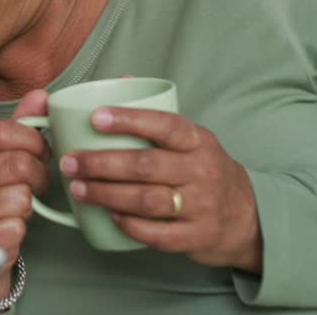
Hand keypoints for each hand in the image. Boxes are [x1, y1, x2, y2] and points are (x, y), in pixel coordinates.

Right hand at [0, 90, 50, 299]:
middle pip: (16, 163)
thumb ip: (19, 125)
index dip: (31, 139)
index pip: (0, 131)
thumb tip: (40, 96)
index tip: (41, 149)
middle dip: (37, 172)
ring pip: (20, 195)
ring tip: (18, 202)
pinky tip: (8, 223)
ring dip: (29, 201)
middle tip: (37, 179)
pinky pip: (17, 224)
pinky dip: (21, 224)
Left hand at [61, 106, 262, 271]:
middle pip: (146, 166)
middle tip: (70, 162)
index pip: (165, 125)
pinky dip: (130, 225)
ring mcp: (202, 206)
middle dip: (101, 163)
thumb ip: (156, 114)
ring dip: (106, 194)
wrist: (246, 216)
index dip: (129, 120)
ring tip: (78, 188)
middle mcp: (202, 172)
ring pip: (148, 200)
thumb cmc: (203, 170)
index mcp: (198, 141)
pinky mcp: (197, 237)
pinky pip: (158, 233)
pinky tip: (108, 216)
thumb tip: (120, 79)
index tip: (95, 117)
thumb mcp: (191, 139)